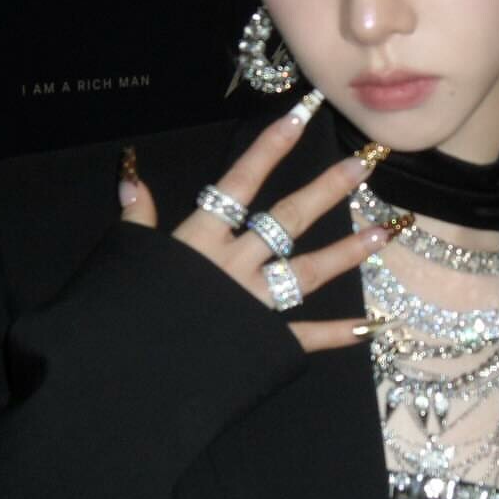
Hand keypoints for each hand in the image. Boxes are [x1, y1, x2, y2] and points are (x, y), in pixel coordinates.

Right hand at [117, 107, 390, 352]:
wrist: (121, 382)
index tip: (300, 116)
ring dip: (347, 252)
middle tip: (363, 165)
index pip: (239, 184)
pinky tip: (373, 326)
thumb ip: (136, 216)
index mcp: (198, 241)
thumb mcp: (123, 258)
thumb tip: (131, 171)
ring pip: (307, 271)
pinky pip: (306, 338)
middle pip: (286, 219)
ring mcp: (252, 306)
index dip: (269, 148)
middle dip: (327, 190)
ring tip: (383, 232)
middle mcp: (232, 267)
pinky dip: (339, 334)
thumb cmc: (115, 315)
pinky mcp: (263, 346)